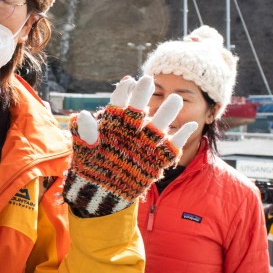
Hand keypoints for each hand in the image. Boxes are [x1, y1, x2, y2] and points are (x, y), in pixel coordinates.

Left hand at [63, 75, 196, 216]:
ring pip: (159, 126)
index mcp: (113, 125)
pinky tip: (191, 125)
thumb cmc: (91, 167)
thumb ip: (85, 133)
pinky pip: (171, 147)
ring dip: (168, 112)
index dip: (123, 92)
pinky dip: (181, 136)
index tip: (128, 81)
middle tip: (149, 80)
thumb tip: (82, 115)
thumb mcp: (85, 150)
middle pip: (139, 110)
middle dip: (144, 96)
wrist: (101, 192)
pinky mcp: (156, 160)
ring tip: (175, 99)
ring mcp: (145, 144)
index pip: (118, 104)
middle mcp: (131, 131)